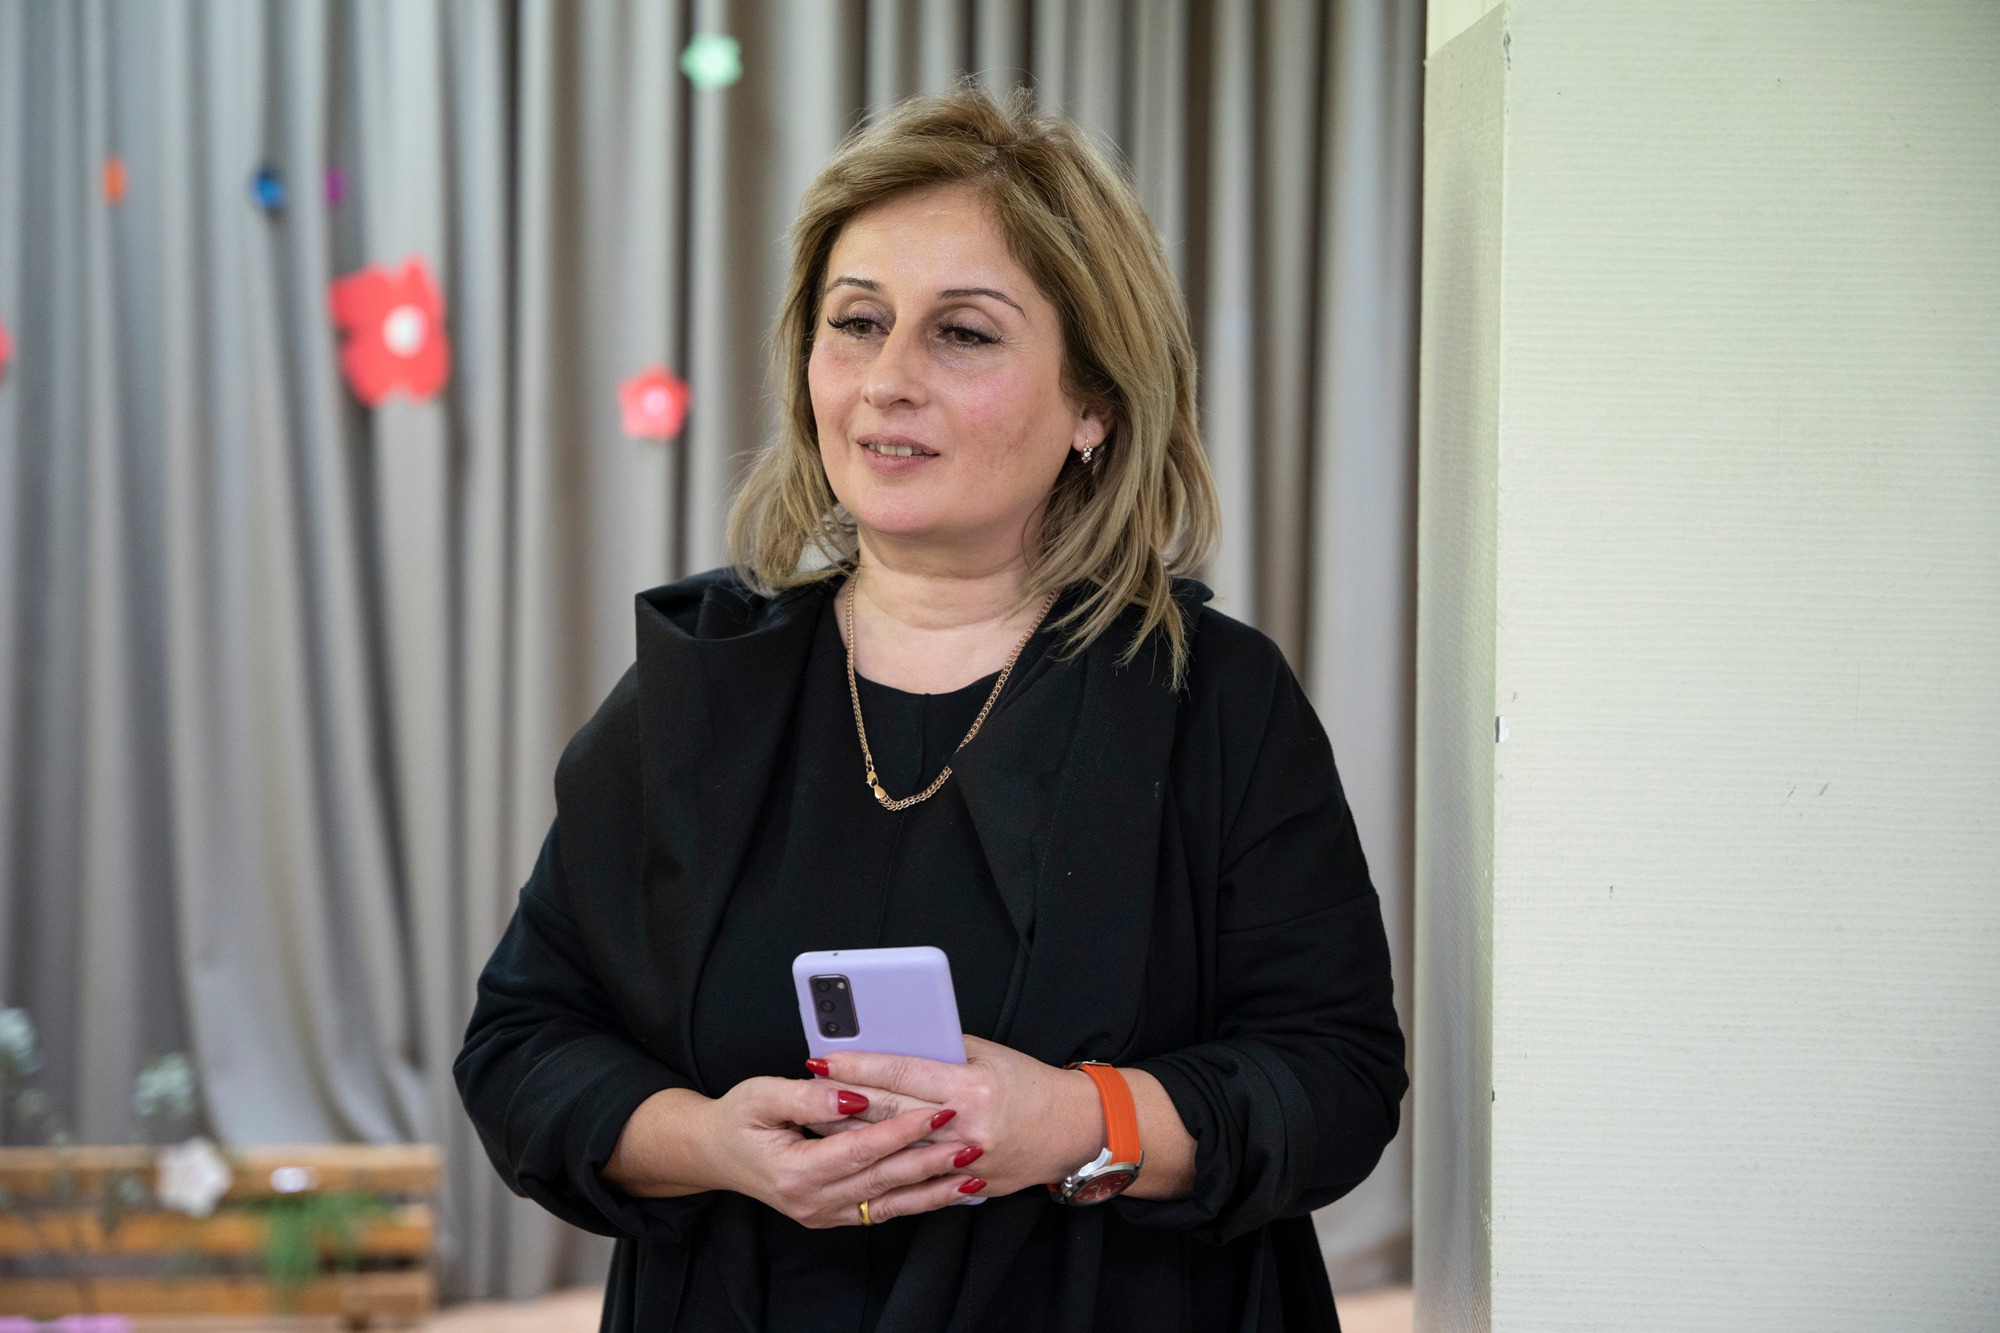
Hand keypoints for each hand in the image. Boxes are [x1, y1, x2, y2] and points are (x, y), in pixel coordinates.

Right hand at [605, 1078, 982, 1225]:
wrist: (715, 1154)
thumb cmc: (737, 1118)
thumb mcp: (762, 1096)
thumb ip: (809, 1097)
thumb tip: (853, 1094)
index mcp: (794, 1172)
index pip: (859, 1150)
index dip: (900, 1130)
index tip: (936, 1110)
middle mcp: (811, 1202)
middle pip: (883, 1180)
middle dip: (930, 1159)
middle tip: (971, 1140)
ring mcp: (824, 1214)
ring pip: (890, 1203)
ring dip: (934, 1188)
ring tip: (974, 1173)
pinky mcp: (836, 1216)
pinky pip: (885, 1211)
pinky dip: (920, 1200)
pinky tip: (950, 1189)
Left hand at [815, 1036, 1103, 1199]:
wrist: (1075, 1130)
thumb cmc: (1030, 1084)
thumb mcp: (989, 1054)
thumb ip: (942, 1051)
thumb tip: (892, 1041)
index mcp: (971, 1087)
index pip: (901, 1074)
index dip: (858, 1066)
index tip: (823, 1058)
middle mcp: (967, 1126)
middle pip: (890, 1113)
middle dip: (844, 1100)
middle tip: (808, 1088)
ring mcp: (966, 1162)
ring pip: (896, 1150)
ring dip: (854, 1136)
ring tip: (819, 1121)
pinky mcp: (967, 1186)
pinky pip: (917, 1180)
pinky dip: (885, 1167)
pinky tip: (857, 1159)